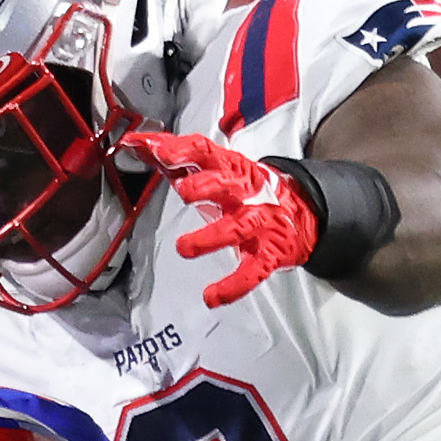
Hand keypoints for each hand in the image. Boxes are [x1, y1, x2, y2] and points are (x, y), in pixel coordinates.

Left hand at [125, 131, 318, 306]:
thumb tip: (136, 143)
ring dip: (211, 237)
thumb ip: (177, 158)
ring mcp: (261, 223)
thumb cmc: (249, 191)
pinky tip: (212, 296)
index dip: (185, 151)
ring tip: (184, 248)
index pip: (207, 152)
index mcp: (231, 169)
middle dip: (205, 186)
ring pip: (237, 228)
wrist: (304, 213)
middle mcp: (247, 193)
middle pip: (227, 185)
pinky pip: (253, 271)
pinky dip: (233, 286)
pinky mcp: (270, 254)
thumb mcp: (218, 170)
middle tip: (184, 191)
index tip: (163, 152)